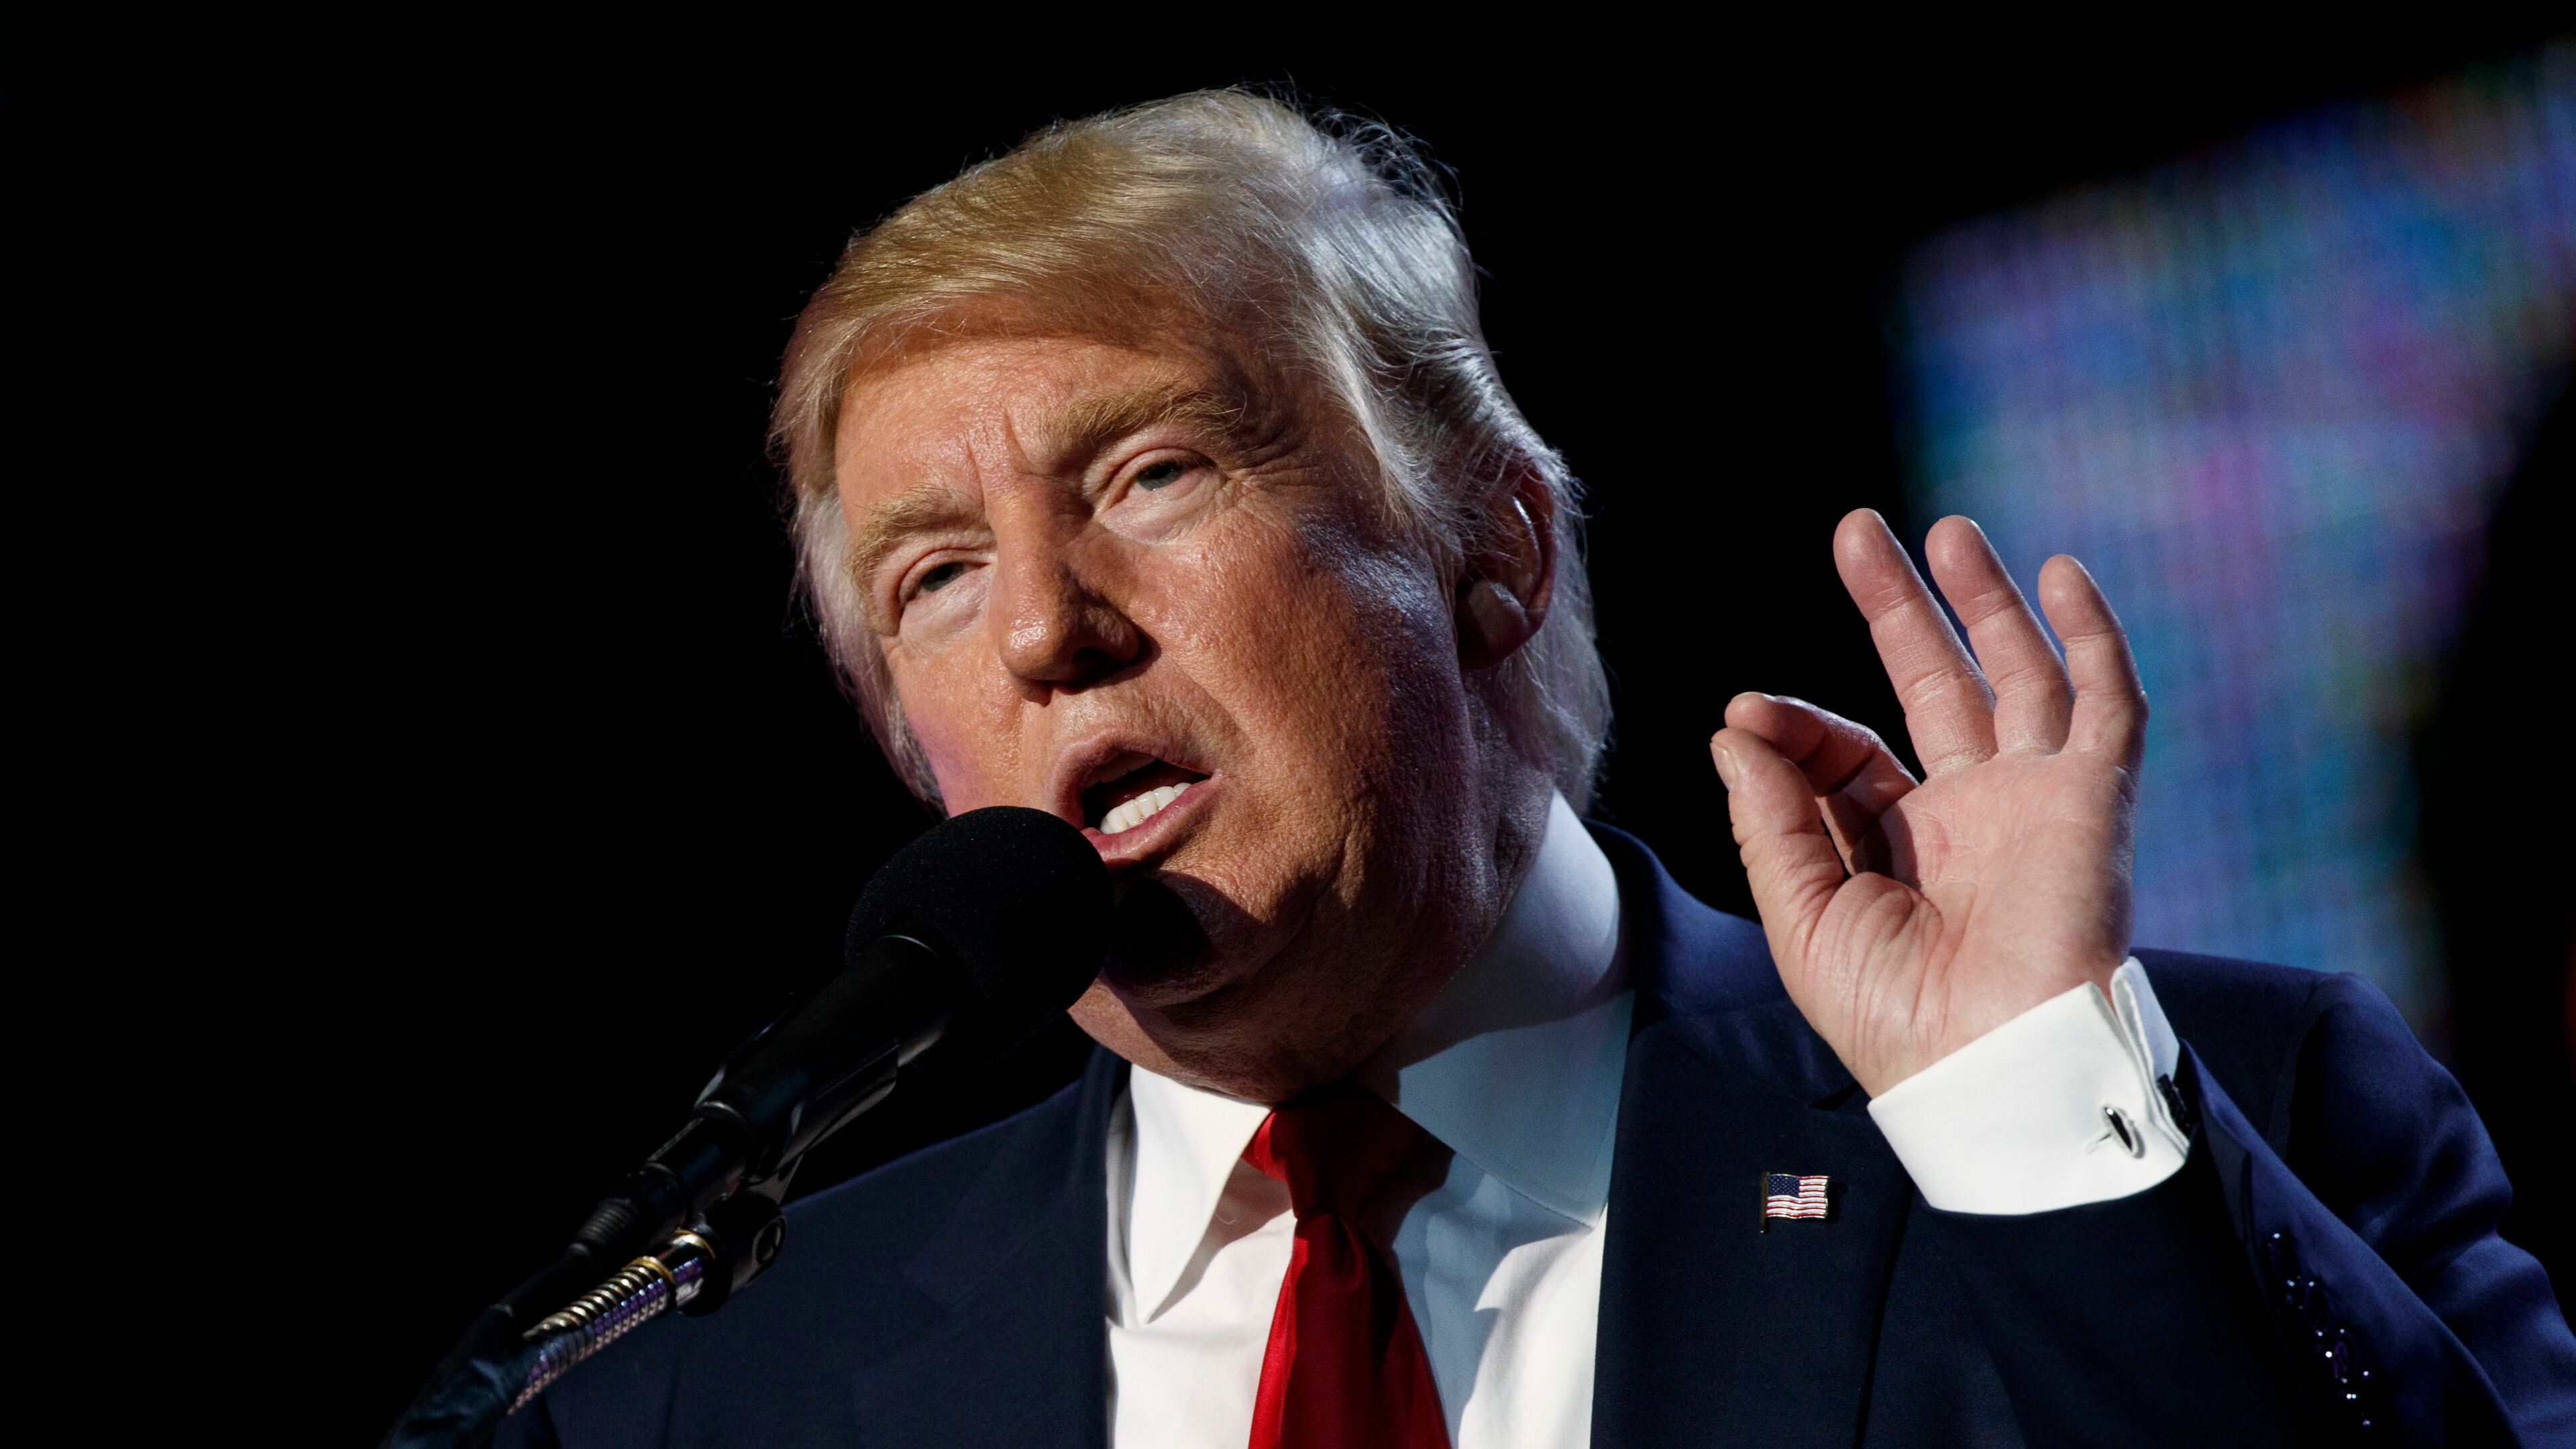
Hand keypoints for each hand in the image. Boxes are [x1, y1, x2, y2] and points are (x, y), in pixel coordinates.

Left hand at [1710, 510, 2146, 1096]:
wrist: (1988, 1068)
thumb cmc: (1894, 1018)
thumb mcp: (1801, 917)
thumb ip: (1771, 818)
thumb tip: (1736, 728)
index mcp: (1900, 847)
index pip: (1848, 752)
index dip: (1797, 725)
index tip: (1747, 714)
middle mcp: (1970, 815)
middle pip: (1935, 683)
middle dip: (1899, 607)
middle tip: (1858, 530)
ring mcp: (2035, 802)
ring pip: (2018, 675)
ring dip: (1985, 601)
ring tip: (1945, 529)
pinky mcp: (2091, 803)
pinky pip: (2107, 706)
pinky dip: (2093, 638)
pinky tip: (2060, 574)